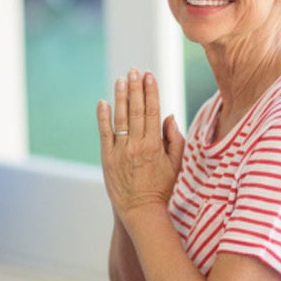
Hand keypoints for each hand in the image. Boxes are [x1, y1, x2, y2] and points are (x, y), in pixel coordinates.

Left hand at [96, 69, 184, 229]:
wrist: (141, 210)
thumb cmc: (162, 188)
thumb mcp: (177, 164)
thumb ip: (175, 139)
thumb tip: (168, 116)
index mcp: (155, 145)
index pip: (152, 111)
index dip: (151, 92)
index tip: (150, 75)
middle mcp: (137, 145)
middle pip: (136, 110)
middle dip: (135, 88)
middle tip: (134, 70)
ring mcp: (120, 151)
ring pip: (120, 119)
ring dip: (120, 97)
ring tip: (121, 80)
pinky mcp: (108, 159)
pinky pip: (105, 134)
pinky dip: (103, 118)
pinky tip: (103, 102)